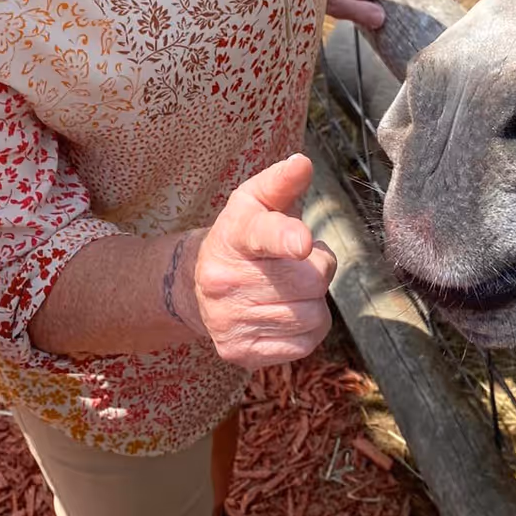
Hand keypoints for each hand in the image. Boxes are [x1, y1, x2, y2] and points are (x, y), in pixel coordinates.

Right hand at [186, 153, 336, 367]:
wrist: (197, 284)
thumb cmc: (242, 237)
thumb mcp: (256, 203)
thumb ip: (281, 182)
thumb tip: (302, 163)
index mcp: (234, 234)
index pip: (263, 234)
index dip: (286, 237)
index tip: (302, 243)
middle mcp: (224, 279)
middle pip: (311, 280)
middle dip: (318, 270)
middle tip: (299, 264)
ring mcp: (228, 320)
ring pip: (312, 315)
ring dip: (314, 302)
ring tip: (289, 290)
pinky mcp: (238, 351)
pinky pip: (305, 344)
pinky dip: (307, 330)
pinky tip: (285, 313)